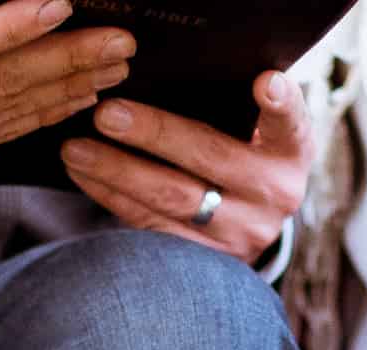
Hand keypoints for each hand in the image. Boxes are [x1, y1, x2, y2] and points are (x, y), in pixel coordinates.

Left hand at [56, 73, 311, 263]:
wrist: (252, 225)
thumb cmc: (246, 156)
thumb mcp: (257, 133)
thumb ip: (235, 107)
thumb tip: (173, 71)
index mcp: (289, 153)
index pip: (290, 123)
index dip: (280, 103)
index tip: (263, 83)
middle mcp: (273, 195)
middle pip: (210, 158)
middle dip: (154, 134)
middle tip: (107, 114)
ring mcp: (240, 233)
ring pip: (171, 200)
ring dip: (117, 171)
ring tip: (76, 149)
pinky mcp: (205, 261)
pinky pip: (151, 227)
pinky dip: (112, 198)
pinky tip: (85, 175)